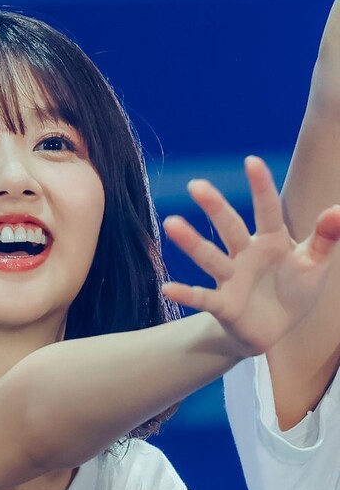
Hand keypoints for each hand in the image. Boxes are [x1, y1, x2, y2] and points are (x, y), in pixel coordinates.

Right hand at [162, 156, 339, 354]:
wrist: (273, 329)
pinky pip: (203, 298)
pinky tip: (167, 287)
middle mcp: (246, 254)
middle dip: (215, 207)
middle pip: (230, 228)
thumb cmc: (293, 289)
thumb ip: (325, 238)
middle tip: (196, 185)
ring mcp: (232, 278)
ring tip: (171, 224)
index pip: (267, 210)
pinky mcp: (223, 304)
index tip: (251, 161)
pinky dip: (186, 293)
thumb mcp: (314, 264)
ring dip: (192, 243)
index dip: (261, 188)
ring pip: (211, 257)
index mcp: (271, 241)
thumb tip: (338, 209)